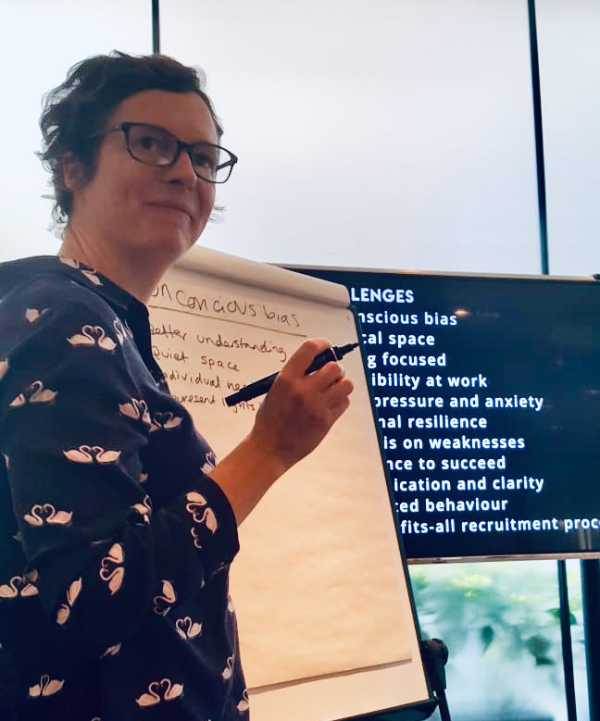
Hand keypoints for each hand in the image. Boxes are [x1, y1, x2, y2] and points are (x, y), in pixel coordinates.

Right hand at [248, 338, 353, 471]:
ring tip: (331, 390)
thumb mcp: (275, 390)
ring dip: (341, 384)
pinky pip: (344, 402)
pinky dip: (340, 401)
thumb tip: (318, 363)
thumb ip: (295, 376)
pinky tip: (329, 405)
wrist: (269, 448)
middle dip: (335, 369)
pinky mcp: (326, 421)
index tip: (326, 346)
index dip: (322, 344)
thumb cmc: (271, 418)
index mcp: (286, 379)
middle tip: (329, 375)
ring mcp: (317, 406)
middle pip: (334, 367)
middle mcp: (303, 390)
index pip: (310, 349)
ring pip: (345, 384)